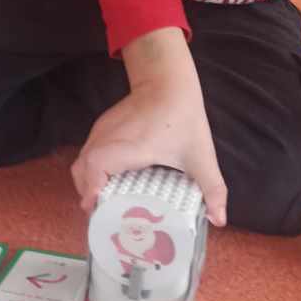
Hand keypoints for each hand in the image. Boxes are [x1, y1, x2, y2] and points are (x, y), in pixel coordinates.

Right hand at [71, 28, 227, 224]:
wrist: (167, 81)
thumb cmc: (183, 117)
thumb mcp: (201, 156)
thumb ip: (213, 189)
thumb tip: (219, 219)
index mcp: (131, 147)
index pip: (95, 166)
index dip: (91, 189)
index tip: (96, 209)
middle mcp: (110, 138)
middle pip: (81, 168)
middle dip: (86, 192)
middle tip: (101, 212)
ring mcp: (103, 130)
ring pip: (81, 159)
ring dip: (87, 181)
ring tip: (103, 200)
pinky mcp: (102, 126)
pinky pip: (87, 151)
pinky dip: (90, 168)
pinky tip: (107, 179)